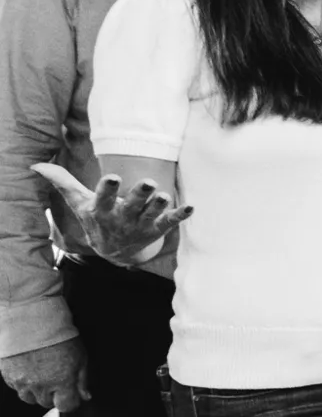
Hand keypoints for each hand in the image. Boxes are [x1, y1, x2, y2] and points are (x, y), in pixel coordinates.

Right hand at [0, 339, 88, 411]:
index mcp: (62, 382)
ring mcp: (22, 381)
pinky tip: (29, 368)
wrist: (31, 319)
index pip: (67, 406)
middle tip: (55, 376)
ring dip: (37, 390)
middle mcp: (40, 385)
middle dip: (53, 394)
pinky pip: (16, 387)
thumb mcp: (80, 356)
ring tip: (41, 372)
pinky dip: (23, 382)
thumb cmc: (59, 336)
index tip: (71, 393)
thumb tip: (84, 397)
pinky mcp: (8, 375)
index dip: (70, 401)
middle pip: (47, 403)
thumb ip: (82, 380)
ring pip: (30, 398)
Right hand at [32, 163, 189, 264]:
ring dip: (160, 205)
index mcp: (102, 211)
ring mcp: (141, 224)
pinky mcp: (157, 228)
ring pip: (152, 214)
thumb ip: (62, 182)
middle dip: (140, 195)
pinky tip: (191, 207)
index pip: (103, 199)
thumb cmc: (96, 218)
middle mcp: (122, 218)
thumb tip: (36, 165)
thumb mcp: (78, 202)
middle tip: (149, 183)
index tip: (112, 177)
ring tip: (166, 196)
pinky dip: (180, 216)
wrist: (114, 252)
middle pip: (132, 205)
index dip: (107, 189)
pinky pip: (170, 222)